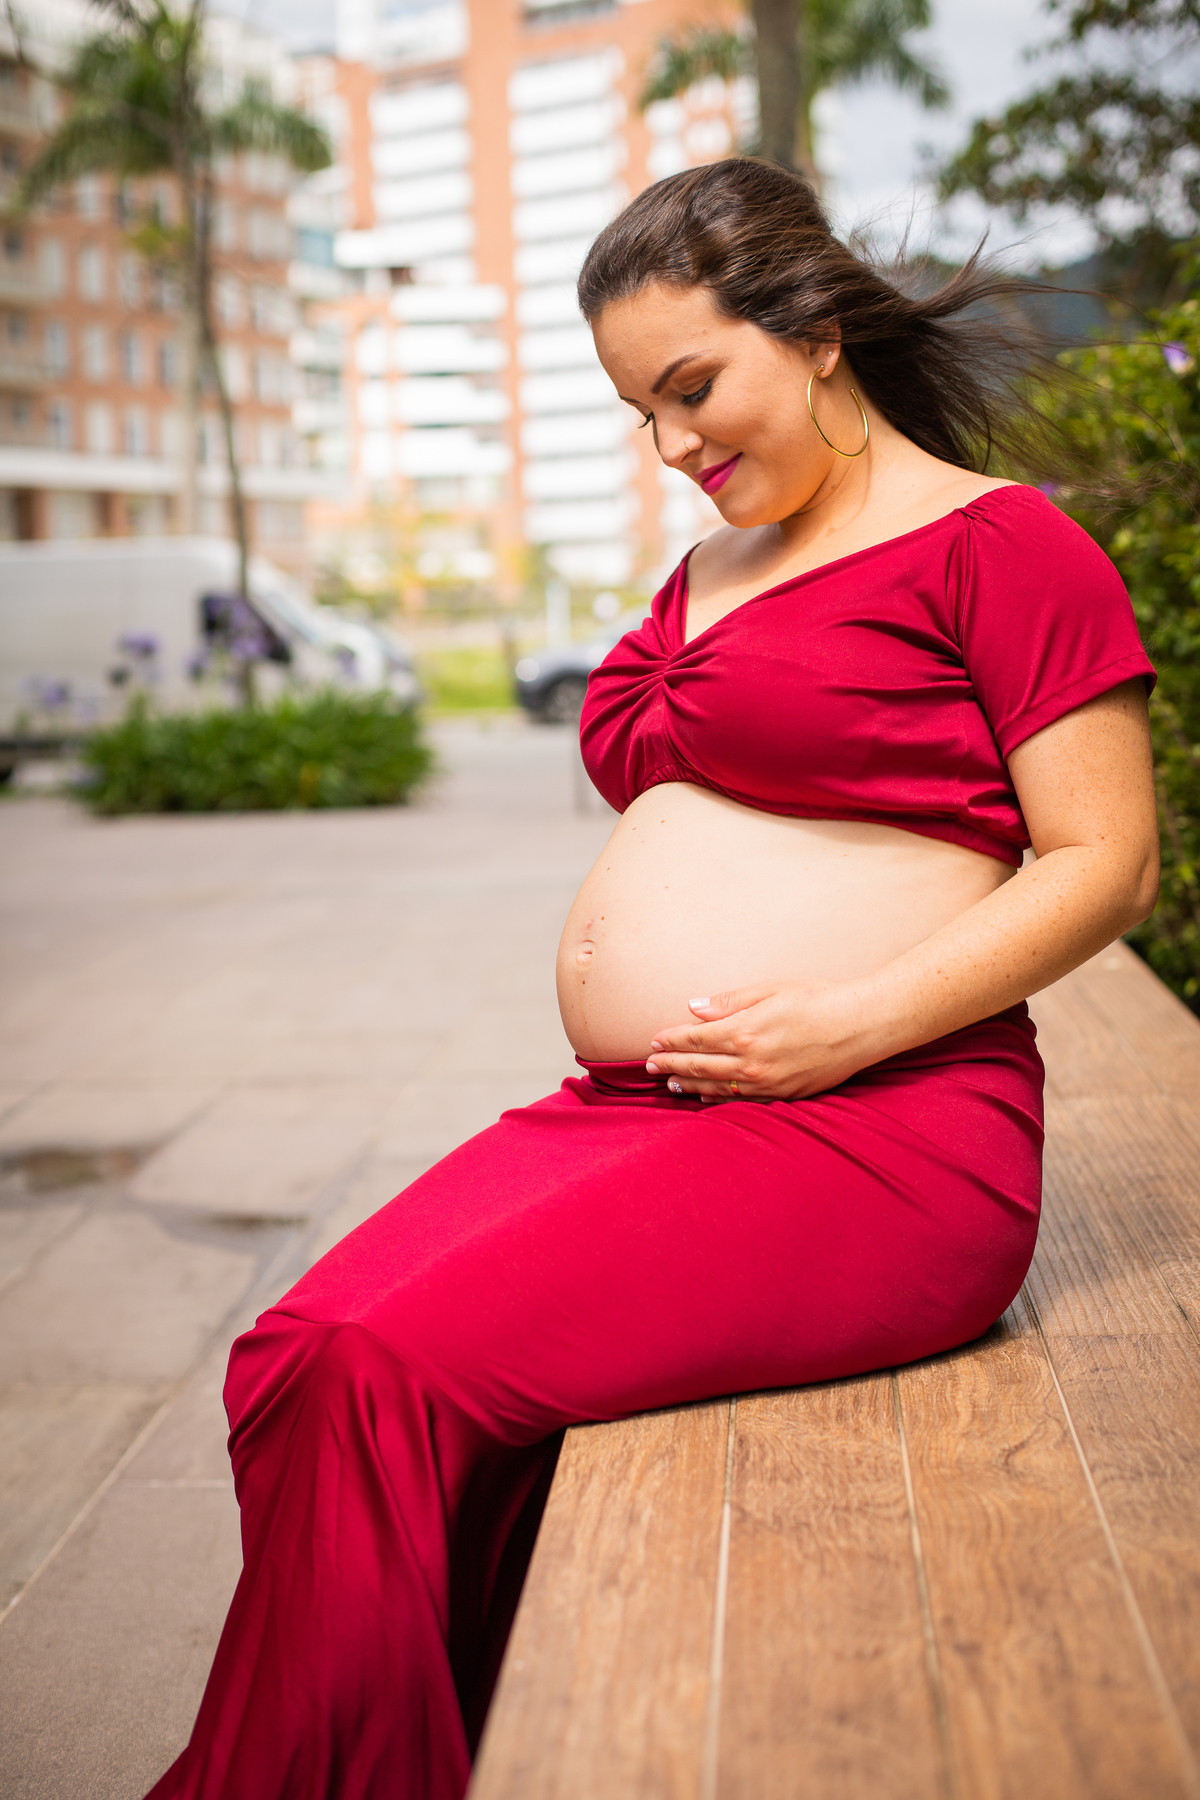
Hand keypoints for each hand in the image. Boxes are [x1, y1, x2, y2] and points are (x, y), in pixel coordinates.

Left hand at [645, 979, 878, 1101]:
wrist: (861, 1025)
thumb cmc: (817, 999)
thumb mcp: (770, 990)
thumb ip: (729, 1002)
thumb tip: (694, 1008)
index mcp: (744, 1033)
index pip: (694, 1039)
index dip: (670, 1040)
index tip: (653, 1040)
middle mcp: (750, 1064)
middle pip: (698, 1066)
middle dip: (670, 1064)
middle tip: (649, 1066)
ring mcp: (766, 1084)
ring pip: (714, 1088)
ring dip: (688, 1084)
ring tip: (669, 1082)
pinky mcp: (782, 1094)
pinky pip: (740, 1101)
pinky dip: (716, 1098)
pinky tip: (704, 1096)